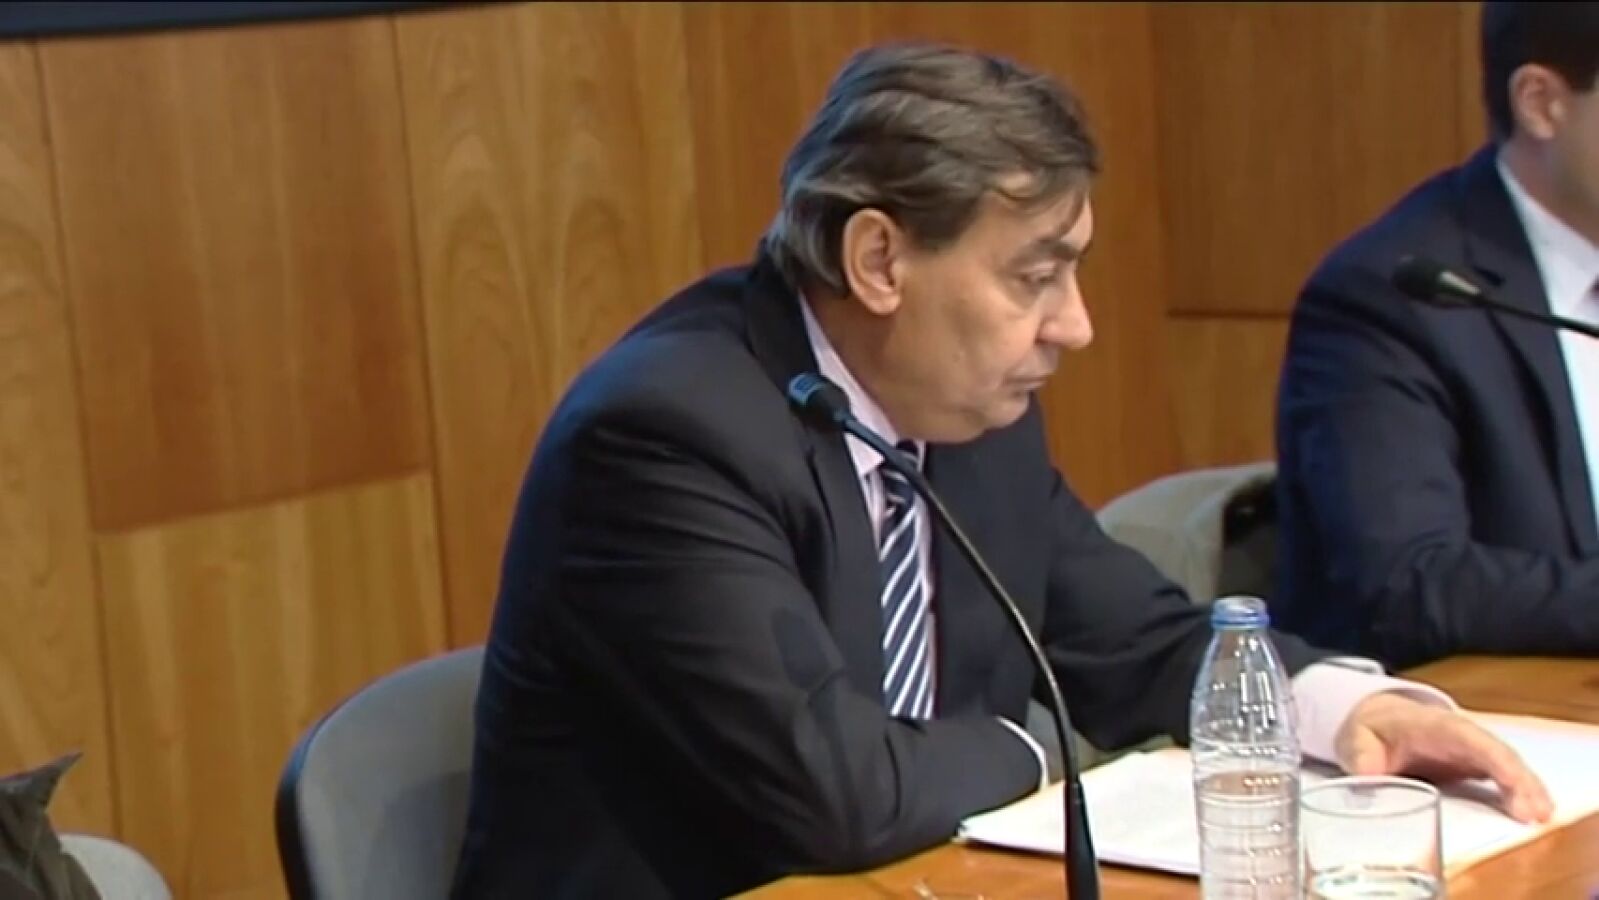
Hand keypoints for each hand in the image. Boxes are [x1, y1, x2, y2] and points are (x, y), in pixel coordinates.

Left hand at [1335, 692, 1553, 823]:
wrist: (1375, 720)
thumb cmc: (1369, 729)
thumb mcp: (1355, 738)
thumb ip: (1360, 756)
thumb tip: (1366, 774)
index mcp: (1436, 725)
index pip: (1472, 739)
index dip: (1495, 760)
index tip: (1512, 785)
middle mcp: (1462, 735)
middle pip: (1498, 752)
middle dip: (1519, 780)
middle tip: (1534, 813)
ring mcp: (1471, 749)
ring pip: (1507, 764)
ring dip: (1528, 788)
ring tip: (1542, 815)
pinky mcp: (1474, 764)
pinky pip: (1503, 775)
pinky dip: (1520, 792)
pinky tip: (1534, 812)